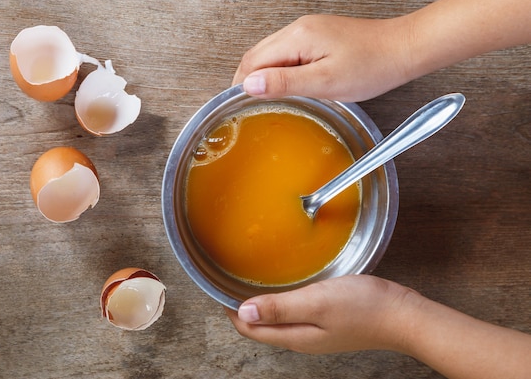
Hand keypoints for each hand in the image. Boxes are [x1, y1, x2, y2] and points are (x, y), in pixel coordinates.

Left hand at [225, 275, 417, 353]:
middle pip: (261, 328)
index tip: (219, 289)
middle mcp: (301, 339)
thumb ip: (279, 308)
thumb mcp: (316, 303)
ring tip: (251, 282)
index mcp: (295, 336)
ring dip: (261, 305)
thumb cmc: (363, 308)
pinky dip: (281, 303)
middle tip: (230, 282)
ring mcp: (315, 332)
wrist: (403, 315)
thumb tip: (243, 313)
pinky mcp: (327, 323)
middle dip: (242, 309)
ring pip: (277, 321)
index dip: (231, 312)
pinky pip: (294, 314)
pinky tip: (285, 286)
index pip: (250, 330)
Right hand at [232, 14, 413, 101]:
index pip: (253, 61)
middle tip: (245, 105)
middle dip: (247, 80)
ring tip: (262, 98)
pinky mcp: (318, 37)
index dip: (241, 84)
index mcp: (297, 37)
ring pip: (271, 53)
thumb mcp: (325, 81)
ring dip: (262, 75)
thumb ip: (285, 82)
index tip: (237, 106)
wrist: (403, 49)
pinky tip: (284, 84)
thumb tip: (251, 85)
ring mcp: (309, 31)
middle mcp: (299, 28)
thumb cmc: (373, 65)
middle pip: (258, 54)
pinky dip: (278, 69)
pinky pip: (287, 52)